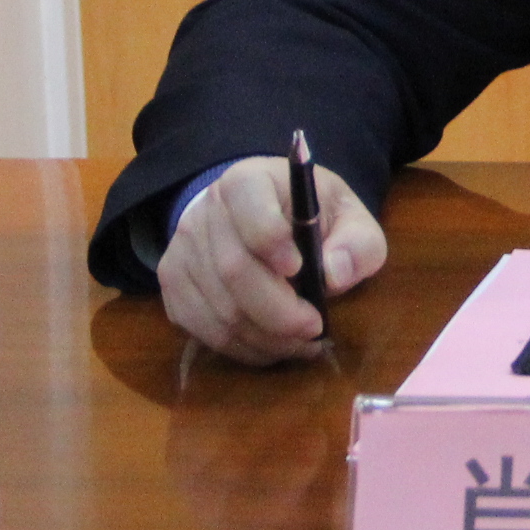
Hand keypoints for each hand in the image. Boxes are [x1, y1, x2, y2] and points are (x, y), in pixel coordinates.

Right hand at [158, 157, 386, 365]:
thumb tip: (334, 275)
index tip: (301, 269)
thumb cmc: (309, 218)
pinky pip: (205, 331)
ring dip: (267, 337)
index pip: (248, 204)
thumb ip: (356, 242)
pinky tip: (275, 345)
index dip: (271, 240)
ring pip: (219, 310)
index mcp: (247, 181)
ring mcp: (182, 252)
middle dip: (279, 311)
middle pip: (233, 270)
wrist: (260, 219)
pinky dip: (244, 348)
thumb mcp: (348, 218)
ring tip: (302, 341)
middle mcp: (204, 213)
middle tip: (315, 327)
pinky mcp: (173, 289)